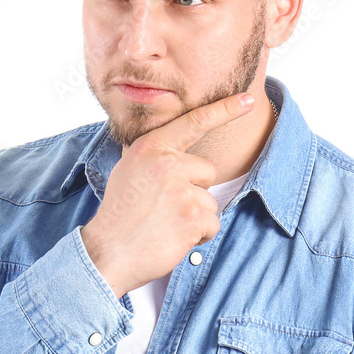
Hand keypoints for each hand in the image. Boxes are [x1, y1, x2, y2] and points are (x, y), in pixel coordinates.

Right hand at [80, 92, 254, 297]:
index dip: (223, 110)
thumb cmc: (119, 216)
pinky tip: (172, 238)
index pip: (193, 122)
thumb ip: (155, 158)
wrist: (106, 253)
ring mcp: (180, 190)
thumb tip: (176, 150)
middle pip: (207, 171)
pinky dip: (198, 236)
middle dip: (194, 192)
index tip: (246, 100)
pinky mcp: (191, 217)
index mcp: (150, 148)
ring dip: (195, 218)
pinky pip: (212, 224)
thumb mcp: (129, 171)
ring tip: (165, 225)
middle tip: (164, 209)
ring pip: (210, 201)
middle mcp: (166, 163)